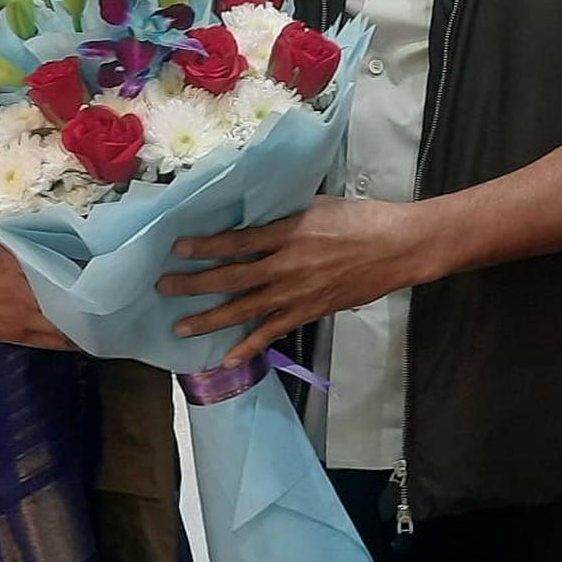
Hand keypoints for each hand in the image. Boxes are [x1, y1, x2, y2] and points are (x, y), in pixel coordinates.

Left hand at [157, 196, 440, 366]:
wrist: (397, 248)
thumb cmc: (360, 219)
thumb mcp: (316, 203)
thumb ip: (283, 212)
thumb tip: (252, 211)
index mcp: (287, 232)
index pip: (236, 241)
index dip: (204, 246)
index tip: (177, 248)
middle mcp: (286, 265)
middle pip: (231, 277)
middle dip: (194, 283)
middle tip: (163, 288)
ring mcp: (296, 293)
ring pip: (245, 309)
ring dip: (210, 319)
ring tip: (180, 327)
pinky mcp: (309, 312)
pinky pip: (273, 332)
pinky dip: (250, 347)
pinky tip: (227, 358)